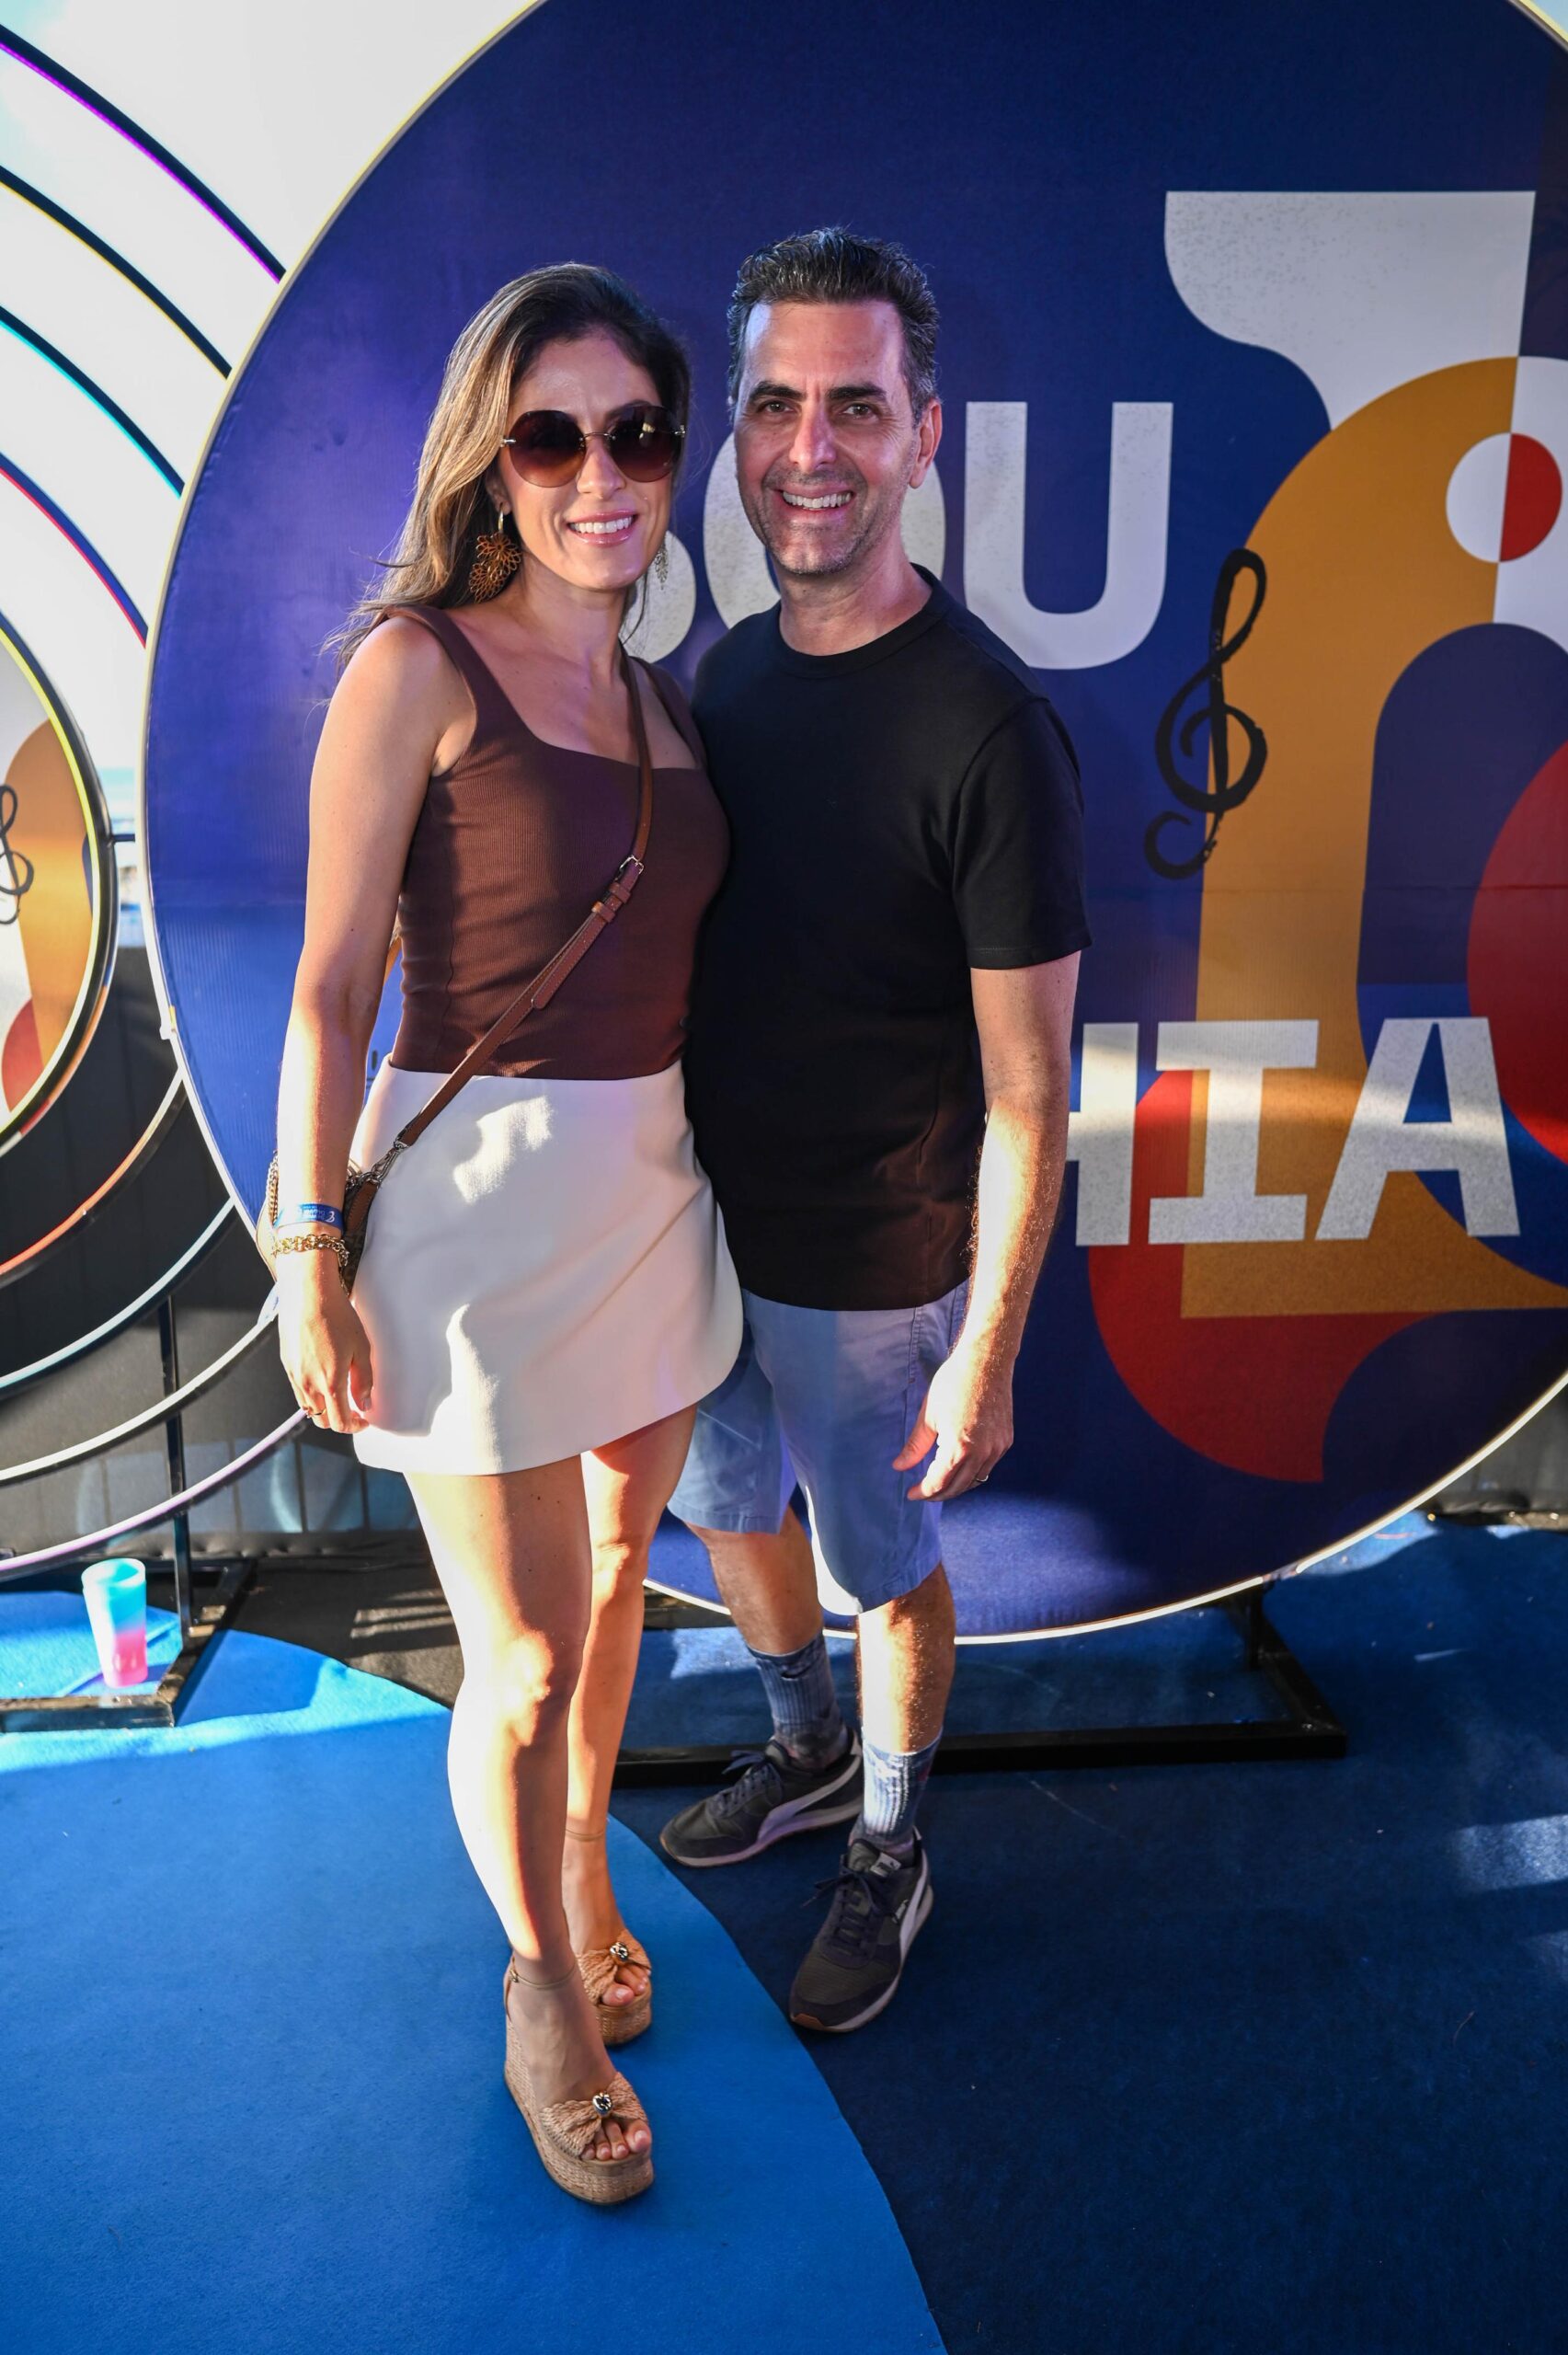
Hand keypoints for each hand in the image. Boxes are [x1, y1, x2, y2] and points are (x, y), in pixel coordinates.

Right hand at [276, 1255, 373, 1433]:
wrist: (308, 1293)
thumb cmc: (338, 1317)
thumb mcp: (361, 1348)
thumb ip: (364, 1380)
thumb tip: (364, 1404)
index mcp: (330, 1383)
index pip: (339, 1422)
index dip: (354, 1426)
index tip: (364, 1419)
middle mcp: (308, 1384)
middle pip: (321, 1420)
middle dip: (338, 1420)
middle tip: (353, 1409)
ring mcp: (294, 1375)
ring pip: (308, 1407)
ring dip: (324, 1408)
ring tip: (338, 1392)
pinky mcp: (286, 1364)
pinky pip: (299, 1390)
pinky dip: (311, 1393)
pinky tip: (323, 1377)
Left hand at [893, 1341, 1013, 1500]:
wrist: (986, 1361)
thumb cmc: (954, 1383)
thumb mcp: (928, 1416)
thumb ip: (915, 1446)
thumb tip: (900, 1466)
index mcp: (960, 1448)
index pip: (939, 1482)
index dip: (923, 1492)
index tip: (911, 1494)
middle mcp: (982, 1453)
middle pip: (958, 1487)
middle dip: (939, 1494)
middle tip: (923, 1493)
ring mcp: (997, 1447)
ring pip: (976, 1480)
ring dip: (957, 1486)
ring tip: (939, 1483)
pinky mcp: (1005, 1440)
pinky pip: (988, 1466)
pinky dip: (973, 1472)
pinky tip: (960, 1467)